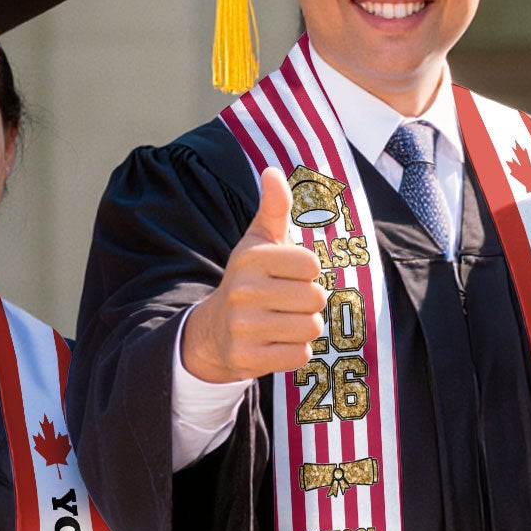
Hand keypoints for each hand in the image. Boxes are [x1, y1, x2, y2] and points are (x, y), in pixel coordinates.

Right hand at [179, 167, 327, 383]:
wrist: (215, 330)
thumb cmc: (249, 279)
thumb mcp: (259, 242)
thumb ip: (274, 208)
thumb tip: (272, 171)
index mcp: (251, 258)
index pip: (311, 264)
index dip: (307, 272)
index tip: (287, 275)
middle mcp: (244, 290)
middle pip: (316, 297)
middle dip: (309, 302)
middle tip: (286, 302)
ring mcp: (243, 327)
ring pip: (310, 327)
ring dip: (304, 327)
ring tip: (282, 321)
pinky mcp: (247, 358)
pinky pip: (300, 355)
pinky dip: (295, 351)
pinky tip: (275, 342)